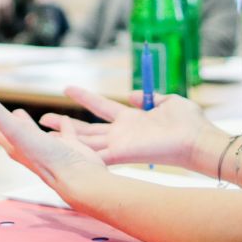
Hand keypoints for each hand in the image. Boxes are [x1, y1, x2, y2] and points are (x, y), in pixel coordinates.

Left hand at [0, 89, 106, 192]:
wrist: (79, 180)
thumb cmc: (46, 158)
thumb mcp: (15, 132)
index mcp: (12, 144)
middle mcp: (27, 148)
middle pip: (7, 130)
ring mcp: (47, 149)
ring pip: (31, 133)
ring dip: (25, 124)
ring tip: (20, 113)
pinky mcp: (68, 148)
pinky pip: (63, 134)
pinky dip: (62, 126)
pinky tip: (64, 120)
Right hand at [36, 87, 223, 173]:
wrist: (198, 140)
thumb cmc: (190, 123)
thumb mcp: (169, 102)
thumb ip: (151, 98)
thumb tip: (133, 95)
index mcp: (132, 120)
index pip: (102, 107)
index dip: (85, 98)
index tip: (67, 88)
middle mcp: (122, 133)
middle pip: (88, 128)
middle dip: (66, 123)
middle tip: (44, 119)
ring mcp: (120, 144)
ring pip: (86, 140)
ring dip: (65, 135)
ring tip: (44, 128)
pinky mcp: (122, 153)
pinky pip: (95, 153)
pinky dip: (79, 151)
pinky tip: (61, 150)